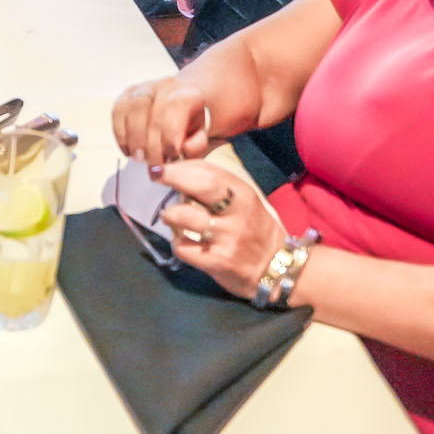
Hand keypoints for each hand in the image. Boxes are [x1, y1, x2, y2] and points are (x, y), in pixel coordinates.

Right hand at [112, 76, 215, 163]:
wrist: (185, 101)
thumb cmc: (192, 122)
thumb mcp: (203, 134)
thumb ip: (197, 144)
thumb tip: (182, 150)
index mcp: (187, 92)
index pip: (174, 107)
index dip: (170, 134)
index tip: (171, 156)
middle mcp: (164, 85)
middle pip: (150, 109)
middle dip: (149, 141)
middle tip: (152, 163)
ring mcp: (144, 87)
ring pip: (131, 108)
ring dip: (133, 138)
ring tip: (139, 158)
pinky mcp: (127, 94)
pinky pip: (117, 111)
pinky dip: (120, 134)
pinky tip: (128, 150)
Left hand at [154, 159, 288, 300]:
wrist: (278, 267)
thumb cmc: (253, 227)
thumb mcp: (243, 200)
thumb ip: (217, 184)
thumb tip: (180, 166)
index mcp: (243, 195)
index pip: (209, 172)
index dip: (181, 166)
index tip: (161, 166)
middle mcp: (236, 214)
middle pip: (202, 186)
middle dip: (174, 177)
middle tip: (156, 176)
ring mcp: (228, 239)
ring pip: (186, 218)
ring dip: (170, 215)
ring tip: (171, 217)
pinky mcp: (219, 262)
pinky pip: (185, 248)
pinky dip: (177, 243)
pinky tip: (182, 241)